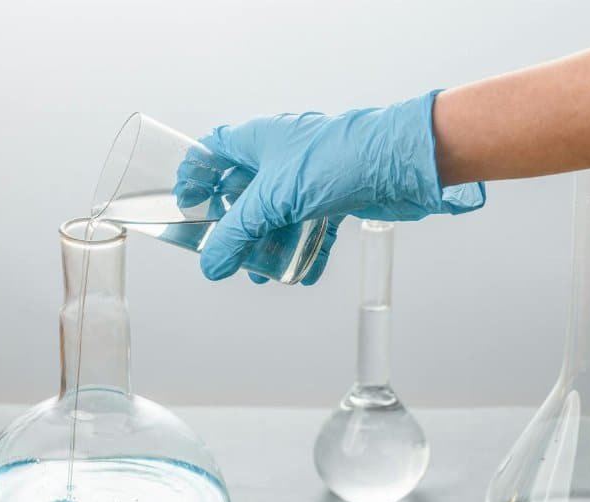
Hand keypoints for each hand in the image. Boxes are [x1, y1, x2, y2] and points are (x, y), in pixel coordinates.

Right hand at [177, 90, 484, 281]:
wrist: (403, 163)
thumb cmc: (337, 161)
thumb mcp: (274, 200)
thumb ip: (237, 235)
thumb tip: (211, 267)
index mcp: (259, 139)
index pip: (214, 149)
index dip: (195, 174)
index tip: (186, 203)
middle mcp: (282, 154)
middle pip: (243, 189)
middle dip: (234, 224)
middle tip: (224, 250)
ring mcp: (310, 175)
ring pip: (277, 213)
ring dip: (267, 244)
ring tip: (261, 272)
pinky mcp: (336, 195)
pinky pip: (311, 226)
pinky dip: (305, 250)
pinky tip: (302, 274)